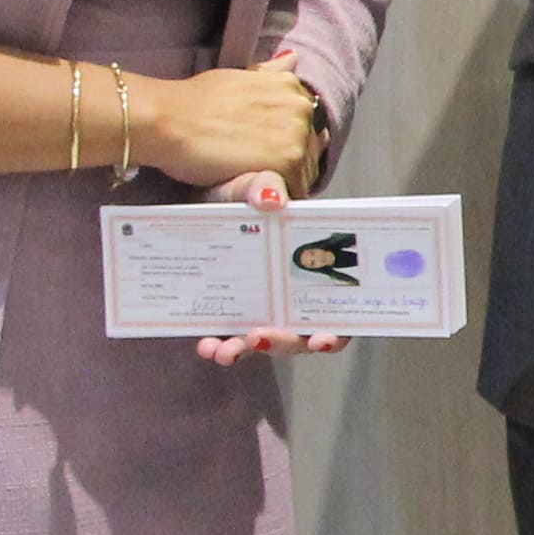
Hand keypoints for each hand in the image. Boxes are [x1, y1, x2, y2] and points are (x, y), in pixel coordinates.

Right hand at [133, 58, 325, 194]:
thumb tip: (292, 58)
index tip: (267, 151)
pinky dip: (278, 197)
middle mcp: (301, 107)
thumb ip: (270, 75)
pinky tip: (253, 190)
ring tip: (250, 177)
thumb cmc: (192, 103)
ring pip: (306, 172)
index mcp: (290, 87)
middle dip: (289, 163)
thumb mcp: (238, 78)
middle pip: (311, 151)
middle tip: (254, 167)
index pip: (308, 125)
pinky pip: (296, 191)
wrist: (168, 120)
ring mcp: (297, 134)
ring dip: (285, 181)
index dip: (287, 143)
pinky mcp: (288, 161)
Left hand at [189, 171, 352, 363]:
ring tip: (223, 352)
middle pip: (299, 335)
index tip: (319, 338)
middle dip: (282, 344)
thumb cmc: (235, 193)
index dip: (334, 332)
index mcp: (309, 269)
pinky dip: (217, 347)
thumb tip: (274, 200)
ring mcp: (260, 307)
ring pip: (262, 342)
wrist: (198, 202)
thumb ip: (264, 185)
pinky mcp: (229, 313)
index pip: (335, 312)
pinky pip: (228, 340)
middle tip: (259, 337)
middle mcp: (289, 296)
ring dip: (245, 352)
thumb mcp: (252, 182)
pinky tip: (204, 345)